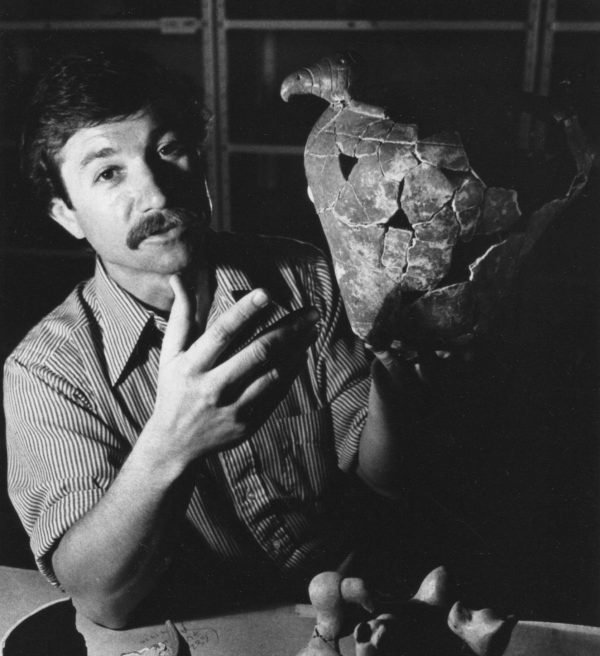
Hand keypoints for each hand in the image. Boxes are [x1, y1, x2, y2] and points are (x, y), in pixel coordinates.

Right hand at [145, 275, 318, 467]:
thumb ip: (181, 317)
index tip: (267, 293)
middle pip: (257, 351)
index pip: (221, 333)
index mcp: (192, 366)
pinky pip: (276, 393)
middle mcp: (212, 387)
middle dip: (289, 328)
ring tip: (312, 330)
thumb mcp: (170, 354)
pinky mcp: (248, 423)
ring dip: (297, 349)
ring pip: (273, 373)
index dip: (244, 311)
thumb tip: (178, 278)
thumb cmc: (174, 389)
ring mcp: (232, 407)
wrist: (175, 444)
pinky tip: (302, 354)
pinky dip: (291, 372)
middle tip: (312, 312)